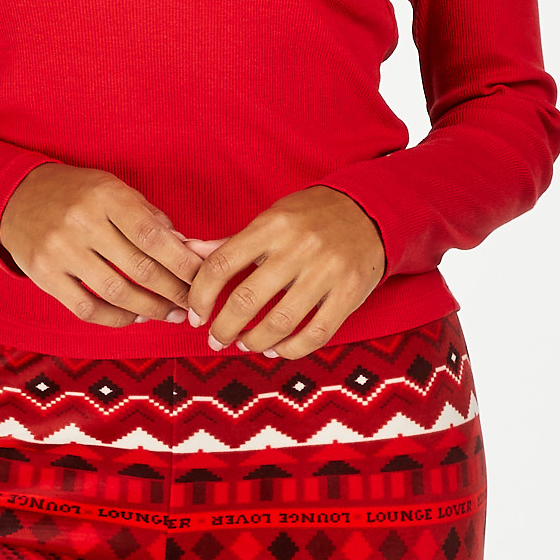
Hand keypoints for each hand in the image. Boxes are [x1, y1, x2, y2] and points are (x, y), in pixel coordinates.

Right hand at [0, 162, 202, 326]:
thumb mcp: (113, 189)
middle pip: (140, 268)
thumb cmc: (76, 194)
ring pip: (116, 293)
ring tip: (170, 314)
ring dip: (150, 310)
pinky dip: (116, 318)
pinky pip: (86, 309)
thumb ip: (149, 218)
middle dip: (174, 291)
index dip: (184, 263)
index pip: (154, 236)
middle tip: (193, 304)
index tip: (204, 279)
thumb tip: (187, 250)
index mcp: (106, 196)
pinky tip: (135, 317)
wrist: (16, 196)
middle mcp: (82, 222)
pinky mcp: (43, 274)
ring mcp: (60, 250)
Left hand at [185, 188, 385, 356]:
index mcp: (272, 225)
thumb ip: (231, 243)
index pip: (221, 265)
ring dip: (254, 342)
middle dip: (223, 328)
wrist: (370, 210)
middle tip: (217, 338)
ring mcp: (327, 271)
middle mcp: (298, 247)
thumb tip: (188, 252)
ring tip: (245, 344)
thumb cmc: (311, 217)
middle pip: (246, 299)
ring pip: (279, 323)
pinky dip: (290, 349)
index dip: (201, 296)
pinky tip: (276, 349)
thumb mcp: (271, 219)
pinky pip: (315, 334)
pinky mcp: (350, 293)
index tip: (197, 315)